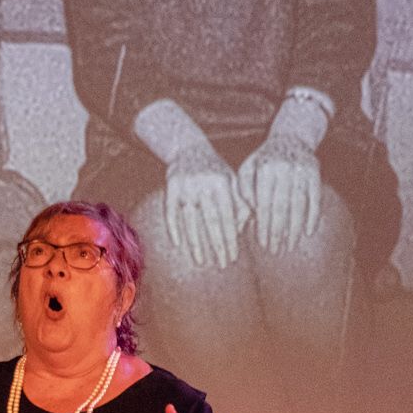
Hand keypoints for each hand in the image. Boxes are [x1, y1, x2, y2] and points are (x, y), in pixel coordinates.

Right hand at [162, 143, 244, 269]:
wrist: (188, 148)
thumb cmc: (215, 171)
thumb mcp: (232, 182)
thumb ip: (240, 203)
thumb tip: (243, 230)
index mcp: (223, 183)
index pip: (229, 217)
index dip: (231, 238)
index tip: (234, 257)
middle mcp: (204, 185)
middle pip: (211, 221)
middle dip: (217, 245)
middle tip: (222, 264)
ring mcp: (185, 186)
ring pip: (191, 220)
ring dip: (196, 243)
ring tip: (201, 261)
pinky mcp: (170, 187)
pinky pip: (171, 212)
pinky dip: (174, 228)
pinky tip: (179, 245)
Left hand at [236, 132, 320, 255]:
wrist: (291, 136)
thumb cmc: (263, 159)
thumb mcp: (247, 169)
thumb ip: (244, 190)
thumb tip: (248, 215)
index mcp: (264, 170)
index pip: (263, 204)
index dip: (263, 225)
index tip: (262, 243)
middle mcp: (284, 170)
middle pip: (281, 208)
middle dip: (278, 232)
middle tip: (275, 251)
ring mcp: (302, 171)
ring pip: (299, 205)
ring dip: (295, 229)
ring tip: (290, 246)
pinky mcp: (316, 173)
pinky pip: (315, 198)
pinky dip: (313, 216)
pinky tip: (308, 232)